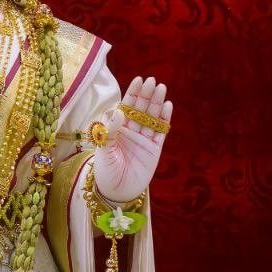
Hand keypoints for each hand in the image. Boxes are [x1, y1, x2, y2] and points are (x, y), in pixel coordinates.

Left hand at [93, 76, 172, 203]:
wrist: (116, 192)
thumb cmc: (105, 172)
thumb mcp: (103, 151)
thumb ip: (110, 132)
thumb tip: (118, 112)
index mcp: (117, 129)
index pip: (126, 107)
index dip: (133, 93)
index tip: (138, 80)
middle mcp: (132, 131)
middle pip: (141, 109)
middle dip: (146, 95)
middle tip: (152, 81)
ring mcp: (144, 140)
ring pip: (152, 117)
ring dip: (156, 103)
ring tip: (161, 88)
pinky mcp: (154, 150)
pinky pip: (160, 132)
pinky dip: (164, 119)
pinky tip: (167, 106)